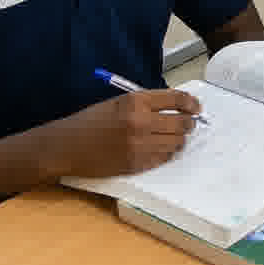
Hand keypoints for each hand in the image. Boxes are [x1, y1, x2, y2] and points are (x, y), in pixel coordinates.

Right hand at [51, 90, 201, 177]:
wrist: (67, 146)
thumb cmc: (91, 121)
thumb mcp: (119, 102)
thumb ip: (148, 102)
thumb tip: (177, 105)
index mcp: (136, 102)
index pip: (177, 99)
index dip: (191, 103)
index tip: (196, 106)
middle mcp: (140, 123)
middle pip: (181, 123)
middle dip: (190, 122)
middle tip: (190, 122)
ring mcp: (138, 146)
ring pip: (176, 143)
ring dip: (180, 139)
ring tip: (175, 136)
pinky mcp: (135, 165)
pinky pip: (163, 159)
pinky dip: (167, 153)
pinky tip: (162, 148)